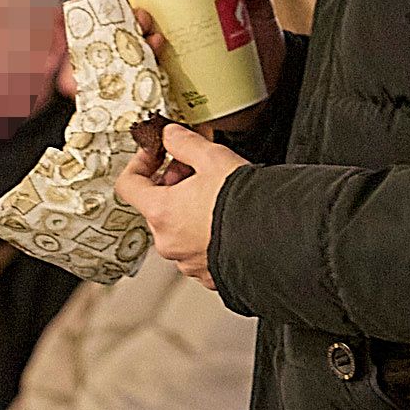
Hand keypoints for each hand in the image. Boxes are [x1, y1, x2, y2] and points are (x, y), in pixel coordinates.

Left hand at [114, 123, 246, 292]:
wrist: (281, 240)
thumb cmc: (246, 204)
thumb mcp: (214, 158)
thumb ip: (184, 142)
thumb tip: (171, 134)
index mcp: (161, 212)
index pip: (128, 185)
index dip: (140, 163)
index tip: (156, 154)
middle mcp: (168, 242)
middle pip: (156, 206)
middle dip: (172, 184)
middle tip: (196, 170)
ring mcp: (187, 261)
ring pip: (178, 229)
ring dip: (189, 210)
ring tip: (216, 195)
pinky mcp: (208, 274)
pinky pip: (198, 249)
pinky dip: (206, 233)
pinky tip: (226, 220)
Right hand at [121, 0, 287, 137]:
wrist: (276, 92)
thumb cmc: (259, 48)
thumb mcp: (257, 16)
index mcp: (170, 23)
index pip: (132, 9)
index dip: (114, 0)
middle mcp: (160, 50)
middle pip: (126, 39)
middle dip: (123, 27)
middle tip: (143, 18)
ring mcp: (165, 79)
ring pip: (133, 69)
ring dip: (133, 57)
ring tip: (157, 44)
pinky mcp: (174, 105)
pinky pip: (148, 103)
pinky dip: (141, 98)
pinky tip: (143, 89)